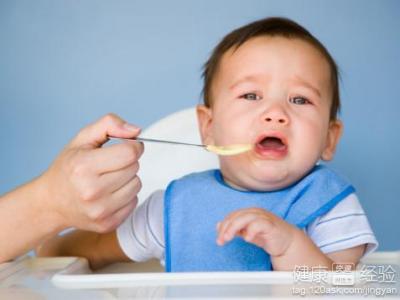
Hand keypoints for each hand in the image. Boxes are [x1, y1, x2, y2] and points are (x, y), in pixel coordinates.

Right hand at [39, 113, 143, 232]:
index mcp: (84, 166)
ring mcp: (100, 211)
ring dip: (128, 179)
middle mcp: (91, 191)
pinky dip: (126, 196)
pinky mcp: (107, 224)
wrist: (51, 202)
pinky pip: (134, 202)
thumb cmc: (68, 168)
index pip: (130, 153)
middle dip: (127, 162)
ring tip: (108, 180)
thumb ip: (109, 125)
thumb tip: (135, 131)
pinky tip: (109, 194)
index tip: (126, 146)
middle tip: (110, 165)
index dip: (133, 146)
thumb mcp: (83, 139)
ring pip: (137, 185)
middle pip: (135, 168)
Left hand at [216, 207, 297, 256]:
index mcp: (248, 212)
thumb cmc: (267, 235)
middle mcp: (255, 212)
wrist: (288, 241)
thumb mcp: (248, 233)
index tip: (219, 239)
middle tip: (221, 241)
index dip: (223, 226)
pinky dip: (251, 230)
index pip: (232, 216)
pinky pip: (259, 224)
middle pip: (236, 216)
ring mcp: (263, 217)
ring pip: (245, 218)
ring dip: (233, 228)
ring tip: (228, 238)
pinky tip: (247, 239)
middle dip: (226, 228)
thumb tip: (218, 226)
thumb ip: (235, 229)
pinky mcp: (271, 225)